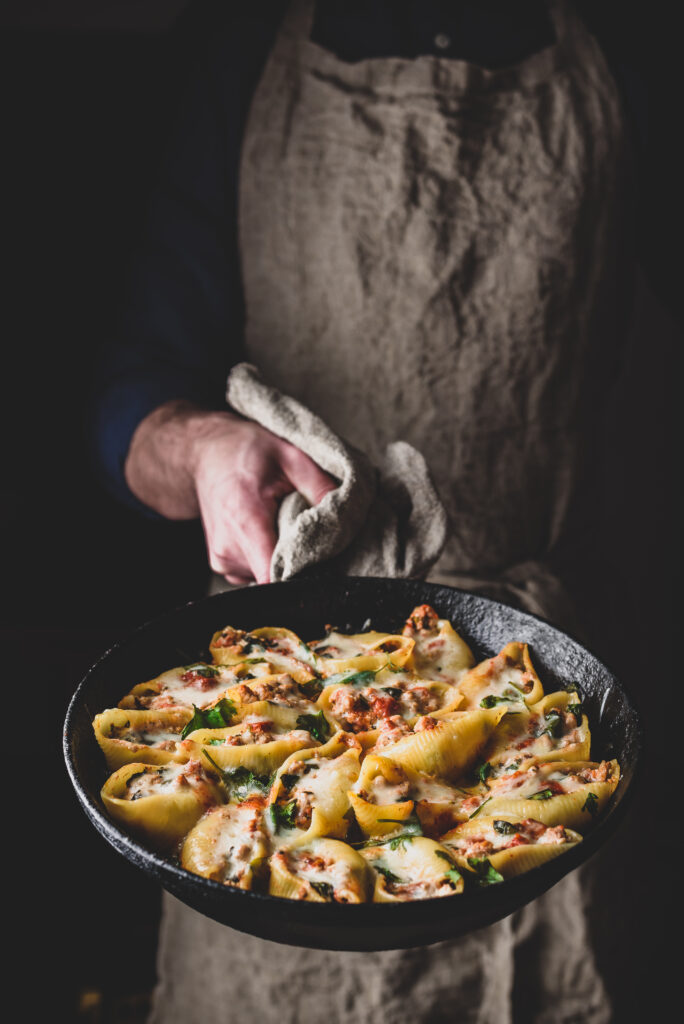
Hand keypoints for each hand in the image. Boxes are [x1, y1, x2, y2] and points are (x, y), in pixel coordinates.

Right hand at [125, 401, 336, 583]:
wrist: (205, 452)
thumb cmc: (245, 449)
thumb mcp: (291, 455)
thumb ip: (320, 486)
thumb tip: (345, 516)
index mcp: (245, 519)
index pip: (274, 576)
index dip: (302, 574)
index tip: (319, 559)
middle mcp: (228, 547)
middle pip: (278, 576)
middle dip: (298, 557)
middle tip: (300, 524)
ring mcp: (222, 559)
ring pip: (268, 576)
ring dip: (282, 555)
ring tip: (279, 521)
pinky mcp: (222, 563)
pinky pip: (255, 573)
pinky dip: (268, 556)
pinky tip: (267, 531)